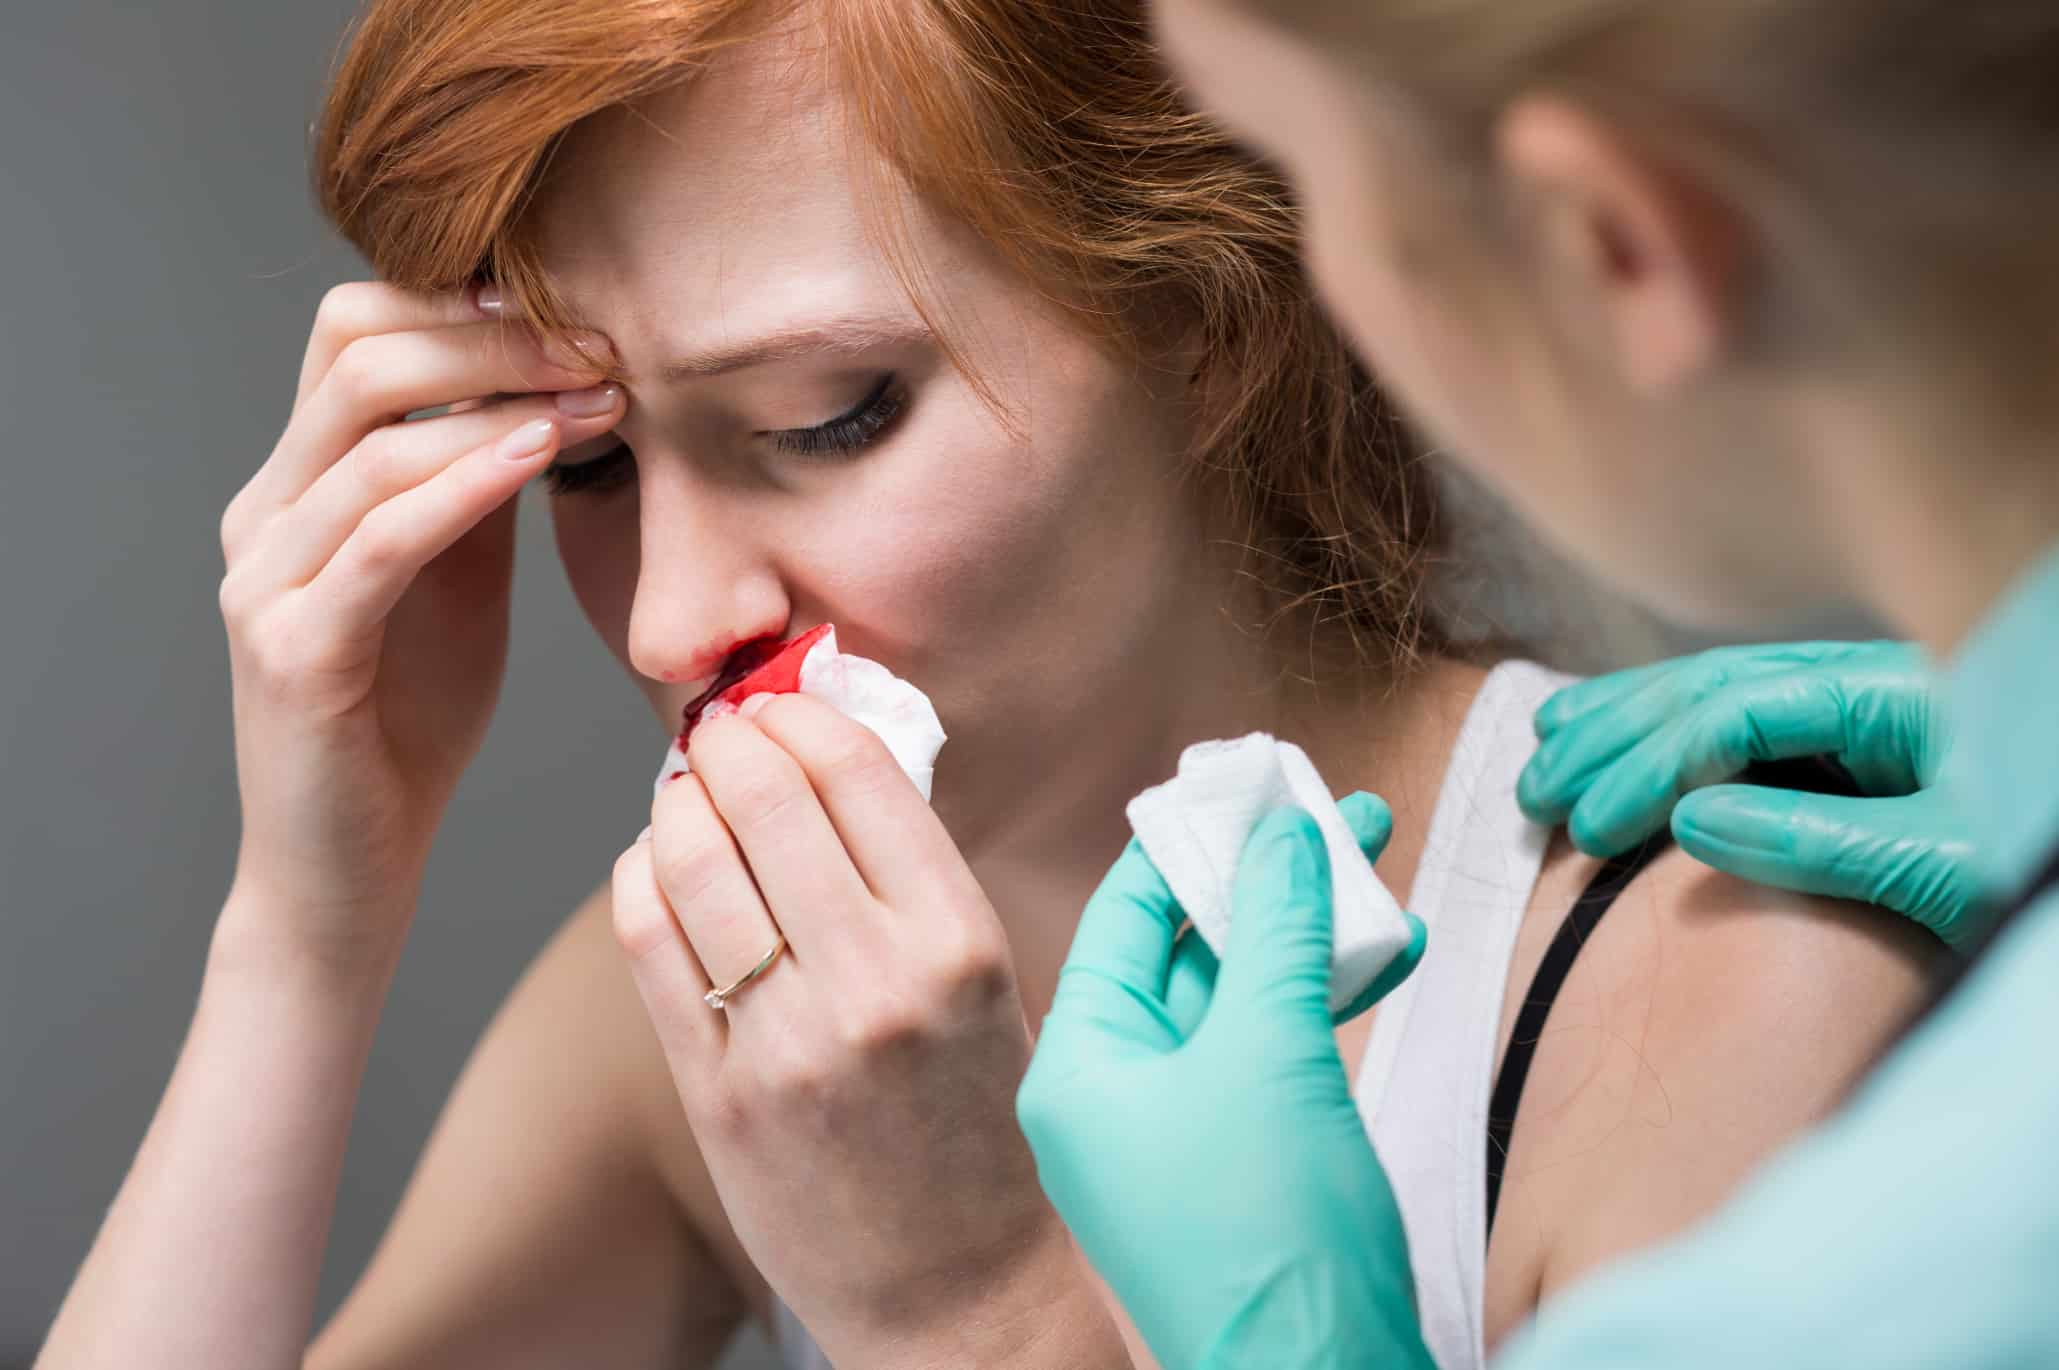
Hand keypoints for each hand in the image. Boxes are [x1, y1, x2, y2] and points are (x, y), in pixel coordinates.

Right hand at [216, 282, 621, 972]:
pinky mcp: (293, 648)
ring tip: (602, 396)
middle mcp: (264, 514)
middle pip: (358, 356)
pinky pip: (381, 538)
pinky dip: (466, 482)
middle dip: (491, 334)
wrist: (353, 863)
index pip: (351, 333)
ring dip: (501, 400)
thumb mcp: (457, 576)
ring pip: (370, 436)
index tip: (571, 311)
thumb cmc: (410, 720)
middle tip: (601, 345)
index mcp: (297, 486)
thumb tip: (550, 388)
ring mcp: (265, 579)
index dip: (460, 302)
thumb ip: (476, 486)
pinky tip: (542, 454)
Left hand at [611, 693, 1109, 1367]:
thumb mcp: (985, 984)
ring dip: (675, 802)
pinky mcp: (720, 1095)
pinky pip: (652, 946)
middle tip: (714, 728)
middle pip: (766, 800)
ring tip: (685, 793)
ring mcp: (790, 1043)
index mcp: (959, 940)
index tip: (778, 705)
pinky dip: (642, 879)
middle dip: (726, 741)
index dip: (801, 717)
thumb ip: (911, 877)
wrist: (960, 1289)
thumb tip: (823, 759)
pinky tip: (656, 866)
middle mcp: (876, 982)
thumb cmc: (976, 1122)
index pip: (860, 774)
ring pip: (693, 862)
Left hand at [1017, 796, 1434, 1369]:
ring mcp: (1184, 1135)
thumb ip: (1275, 930)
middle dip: (1265, 876)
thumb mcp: (1271, 1053)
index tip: (1246, 780)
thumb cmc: (1268, 1240)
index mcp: (1084, 1068)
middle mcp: (1119, 1098)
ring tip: (1373, 851)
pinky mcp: (1249, 1164)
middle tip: (1329, 807)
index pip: (1126, 918)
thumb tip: (1280, 834)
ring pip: (1245, 996)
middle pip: (1189, 949)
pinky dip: (1329, 998)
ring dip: (1310, 928)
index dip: (1190, 840)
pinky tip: (1389, 947)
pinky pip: (1279, 1052)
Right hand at [1517, 640, 1982, 947]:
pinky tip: (1594, 727)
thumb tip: (1688, 818)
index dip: (1652, 765)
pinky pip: (1725, 709)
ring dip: (1616, 723)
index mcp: (1888, 696)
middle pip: (1702, 685)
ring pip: (1703, 687)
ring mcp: (1845, 699)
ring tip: (1539, 759)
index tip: (1591, 827)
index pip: (1734, 711)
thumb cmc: (2034, 850)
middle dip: (1610, 741)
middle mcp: (1856, 680)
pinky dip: (1652, 723)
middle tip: (1536, 798)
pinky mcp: (1837, 730)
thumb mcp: (1940, 865)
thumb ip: (1817, 841)